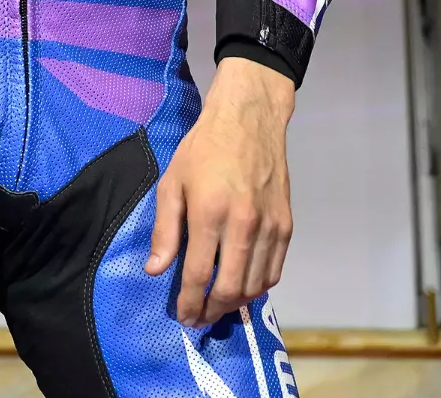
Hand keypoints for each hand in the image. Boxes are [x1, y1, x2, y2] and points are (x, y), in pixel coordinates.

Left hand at [145, 56, 294, 325]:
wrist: (248, 122)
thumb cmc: (202, 150)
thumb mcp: (172, 183)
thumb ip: (164, 230)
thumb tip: (155, 271)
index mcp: (209, 213)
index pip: (197, 274)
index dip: (188, 301)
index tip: (182, 315)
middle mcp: (243, 226)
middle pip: (230, 288)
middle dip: (211, 310)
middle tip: (198, 318)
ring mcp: (269, 228)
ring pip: (255, 286)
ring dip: (235, 304)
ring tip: (216, 306)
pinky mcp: (286, 227)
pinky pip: (274, 272)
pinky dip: (257, 287)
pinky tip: (242, 287)